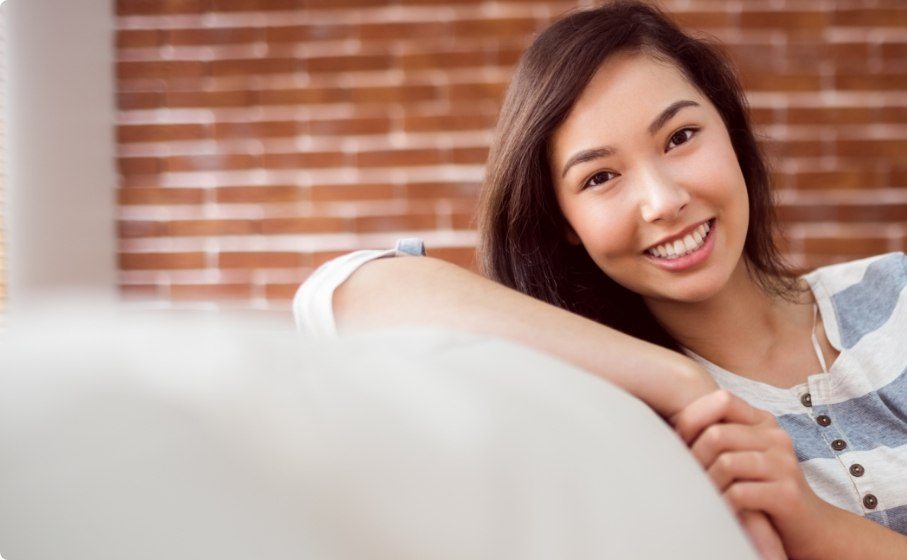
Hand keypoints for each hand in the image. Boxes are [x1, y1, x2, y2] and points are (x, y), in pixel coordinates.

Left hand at [670, 390, 833, 559]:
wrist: (811, 527)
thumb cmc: (763, 488)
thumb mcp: (742, 454)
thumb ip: (717, 435)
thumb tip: (668, 422)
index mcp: (763, 421)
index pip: (722, 399)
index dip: (693, 418)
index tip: (681, 442)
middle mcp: (776, 437)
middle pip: (716, 434)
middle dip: (695, 458)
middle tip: (691, 477)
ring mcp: (785, 464)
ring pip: (725, 463)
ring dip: (708, 483)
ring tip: (707, 494)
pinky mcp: (787, 494)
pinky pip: (738, 492)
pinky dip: (722, 503)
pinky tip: (722, 509)